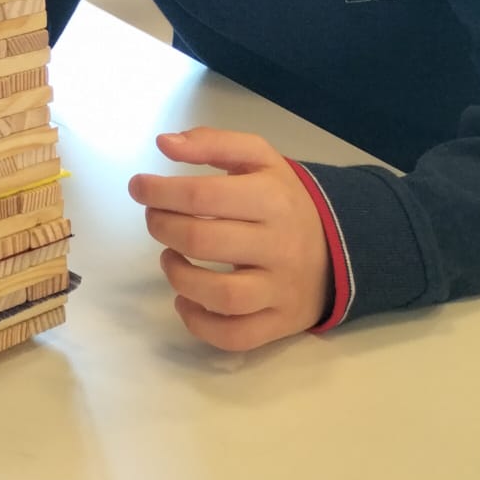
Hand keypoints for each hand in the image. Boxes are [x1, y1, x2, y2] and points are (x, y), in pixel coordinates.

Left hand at [128, 129, 331, 351]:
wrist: (341, 245)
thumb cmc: (282, 198)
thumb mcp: (258, 157)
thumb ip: (212, 143)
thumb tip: (164, 143)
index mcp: (272, 198)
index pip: (203, 195)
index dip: (159, 191)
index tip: (138, 186)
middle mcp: (279, 245)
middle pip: (204, 242)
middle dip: (163, 227)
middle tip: (154, 218)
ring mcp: (281, 290)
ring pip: (221, 295)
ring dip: (179, 277)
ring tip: (169, 257)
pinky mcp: (281, 323)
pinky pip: (236, 337)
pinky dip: (200, 325)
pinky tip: (185, 300)